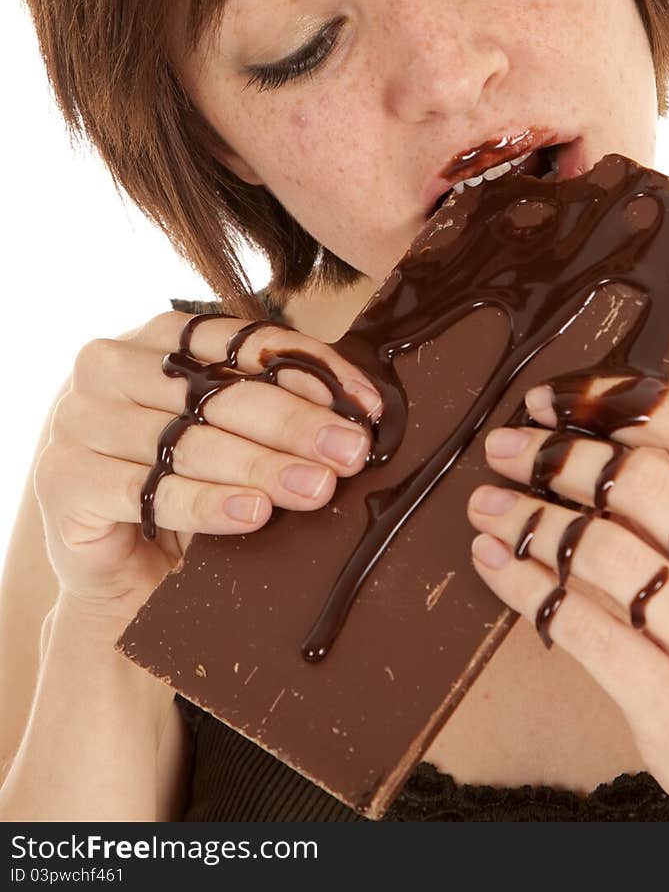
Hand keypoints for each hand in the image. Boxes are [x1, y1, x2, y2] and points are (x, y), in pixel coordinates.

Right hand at [35, 311, 381, 624]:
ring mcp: (79, 420)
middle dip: (295, 424)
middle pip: (220, 392)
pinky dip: (209, 505)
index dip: (312, 370)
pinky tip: (254, 515)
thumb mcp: (230, 434)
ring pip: (190, 443)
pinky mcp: (64, 479)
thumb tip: (360, 409)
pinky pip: (151, 492)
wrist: (122, 570)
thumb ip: (274, 407)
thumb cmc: (185, 485)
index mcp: (156, 336)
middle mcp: (110, 366)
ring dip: (262, 467)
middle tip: (349, 452)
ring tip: (317, 487)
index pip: (245, 340)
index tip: (366, 406)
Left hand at [467, 372, 668, 820]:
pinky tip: (494, 561)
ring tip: (486, 502)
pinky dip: (524, 584)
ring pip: (600, 552)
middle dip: (556, 455)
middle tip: (506, 446)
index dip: (610, 400)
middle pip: (639, 483)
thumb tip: (595, 423)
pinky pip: (579, 625)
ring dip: (527, 518)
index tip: (550, 398)